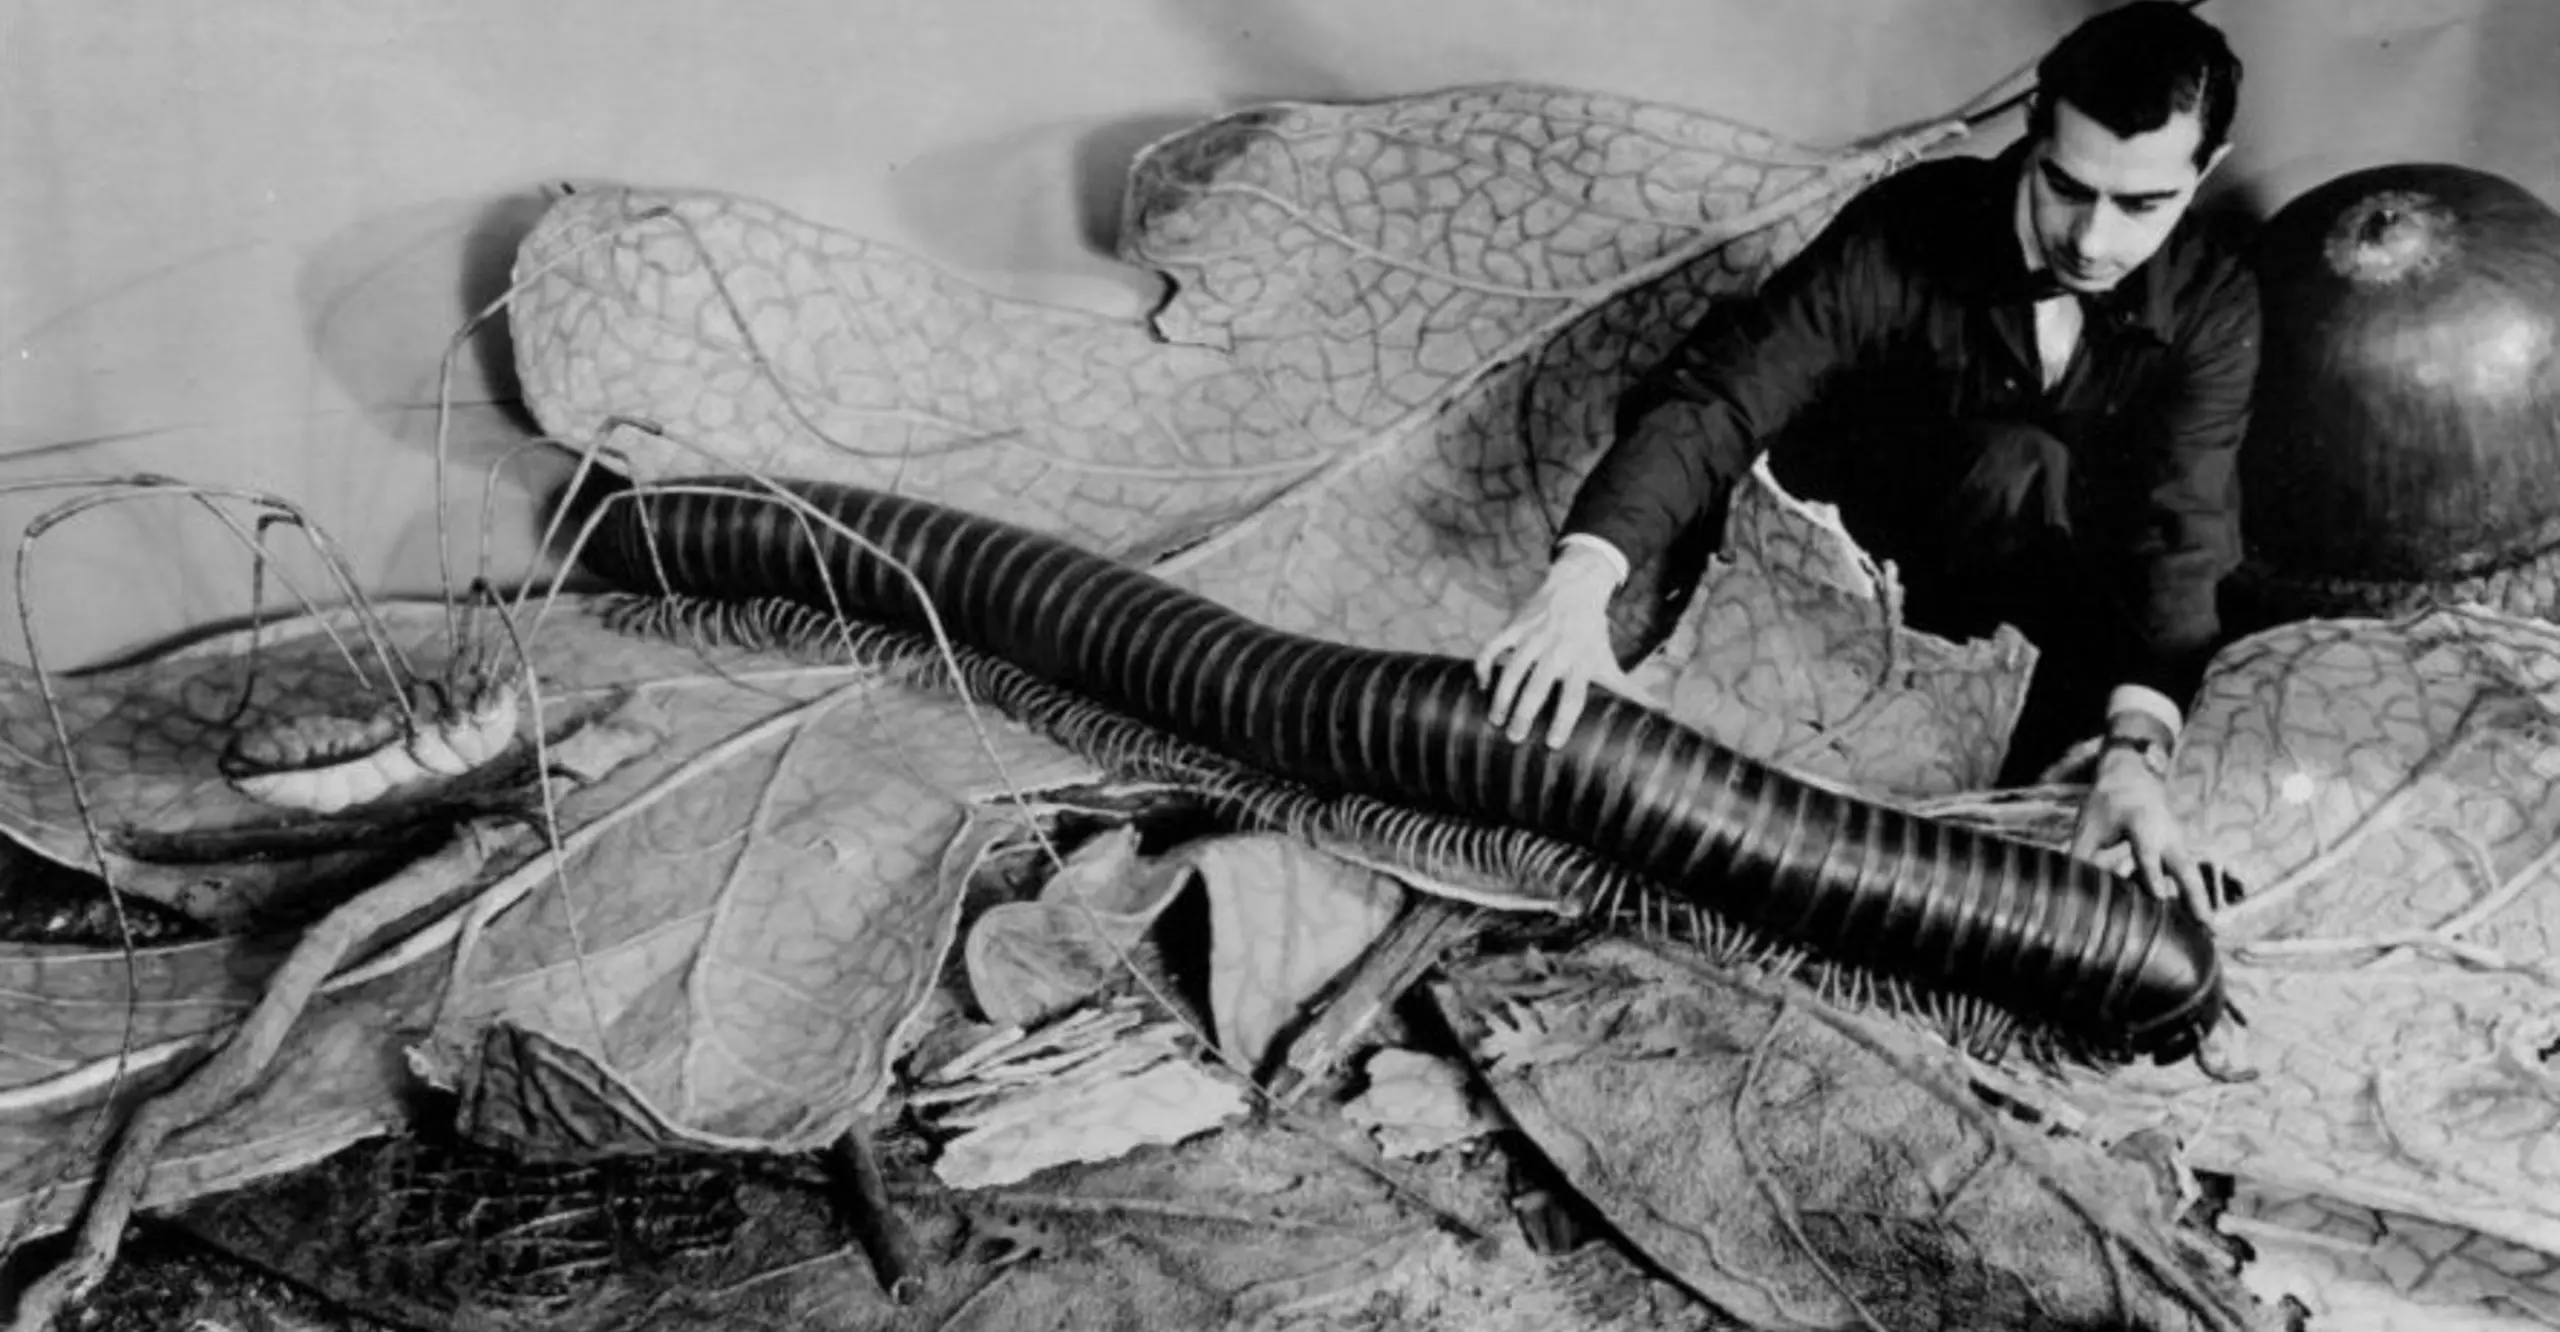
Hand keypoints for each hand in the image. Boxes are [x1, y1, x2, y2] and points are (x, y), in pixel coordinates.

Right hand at [1473, 547, 1657, 746]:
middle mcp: (1557, 649)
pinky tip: (1480, 686)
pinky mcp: (1514, 626)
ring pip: (1511, 668)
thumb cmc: (1592, 634)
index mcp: (1581, 661)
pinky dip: (1482, 666)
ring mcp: (1532, 636)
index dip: (1563, 720)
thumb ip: (1630, 690)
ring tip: (1496, 720)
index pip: (1573, 695)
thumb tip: (1663, 713)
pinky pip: (1491, 647)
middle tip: (1516, 738)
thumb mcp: (1609, 660)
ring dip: (1502, 696)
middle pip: (1538, 685)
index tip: (1553, 744)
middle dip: (1525, 713)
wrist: (1576, 587)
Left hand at [2069, 746, 2215, 920]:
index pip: (2147, 853)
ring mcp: (2178, 844)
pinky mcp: (2180, 852)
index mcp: (2141, 823)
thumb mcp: (2088, 826)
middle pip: (2185, 869)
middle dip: (2195, 897)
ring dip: (2202, 904)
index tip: (2161, 897)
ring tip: (2212, 935)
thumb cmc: (2105, 806)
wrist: (2132, 778)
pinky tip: (2200, 927)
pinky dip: (2196, 899)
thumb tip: (2072, 893)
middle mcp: (2167, 835)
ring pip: (2192, 876)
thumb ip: (2083, 857)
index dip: (2153, 874)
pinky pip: (2189, 878)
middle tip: (2207, 926)